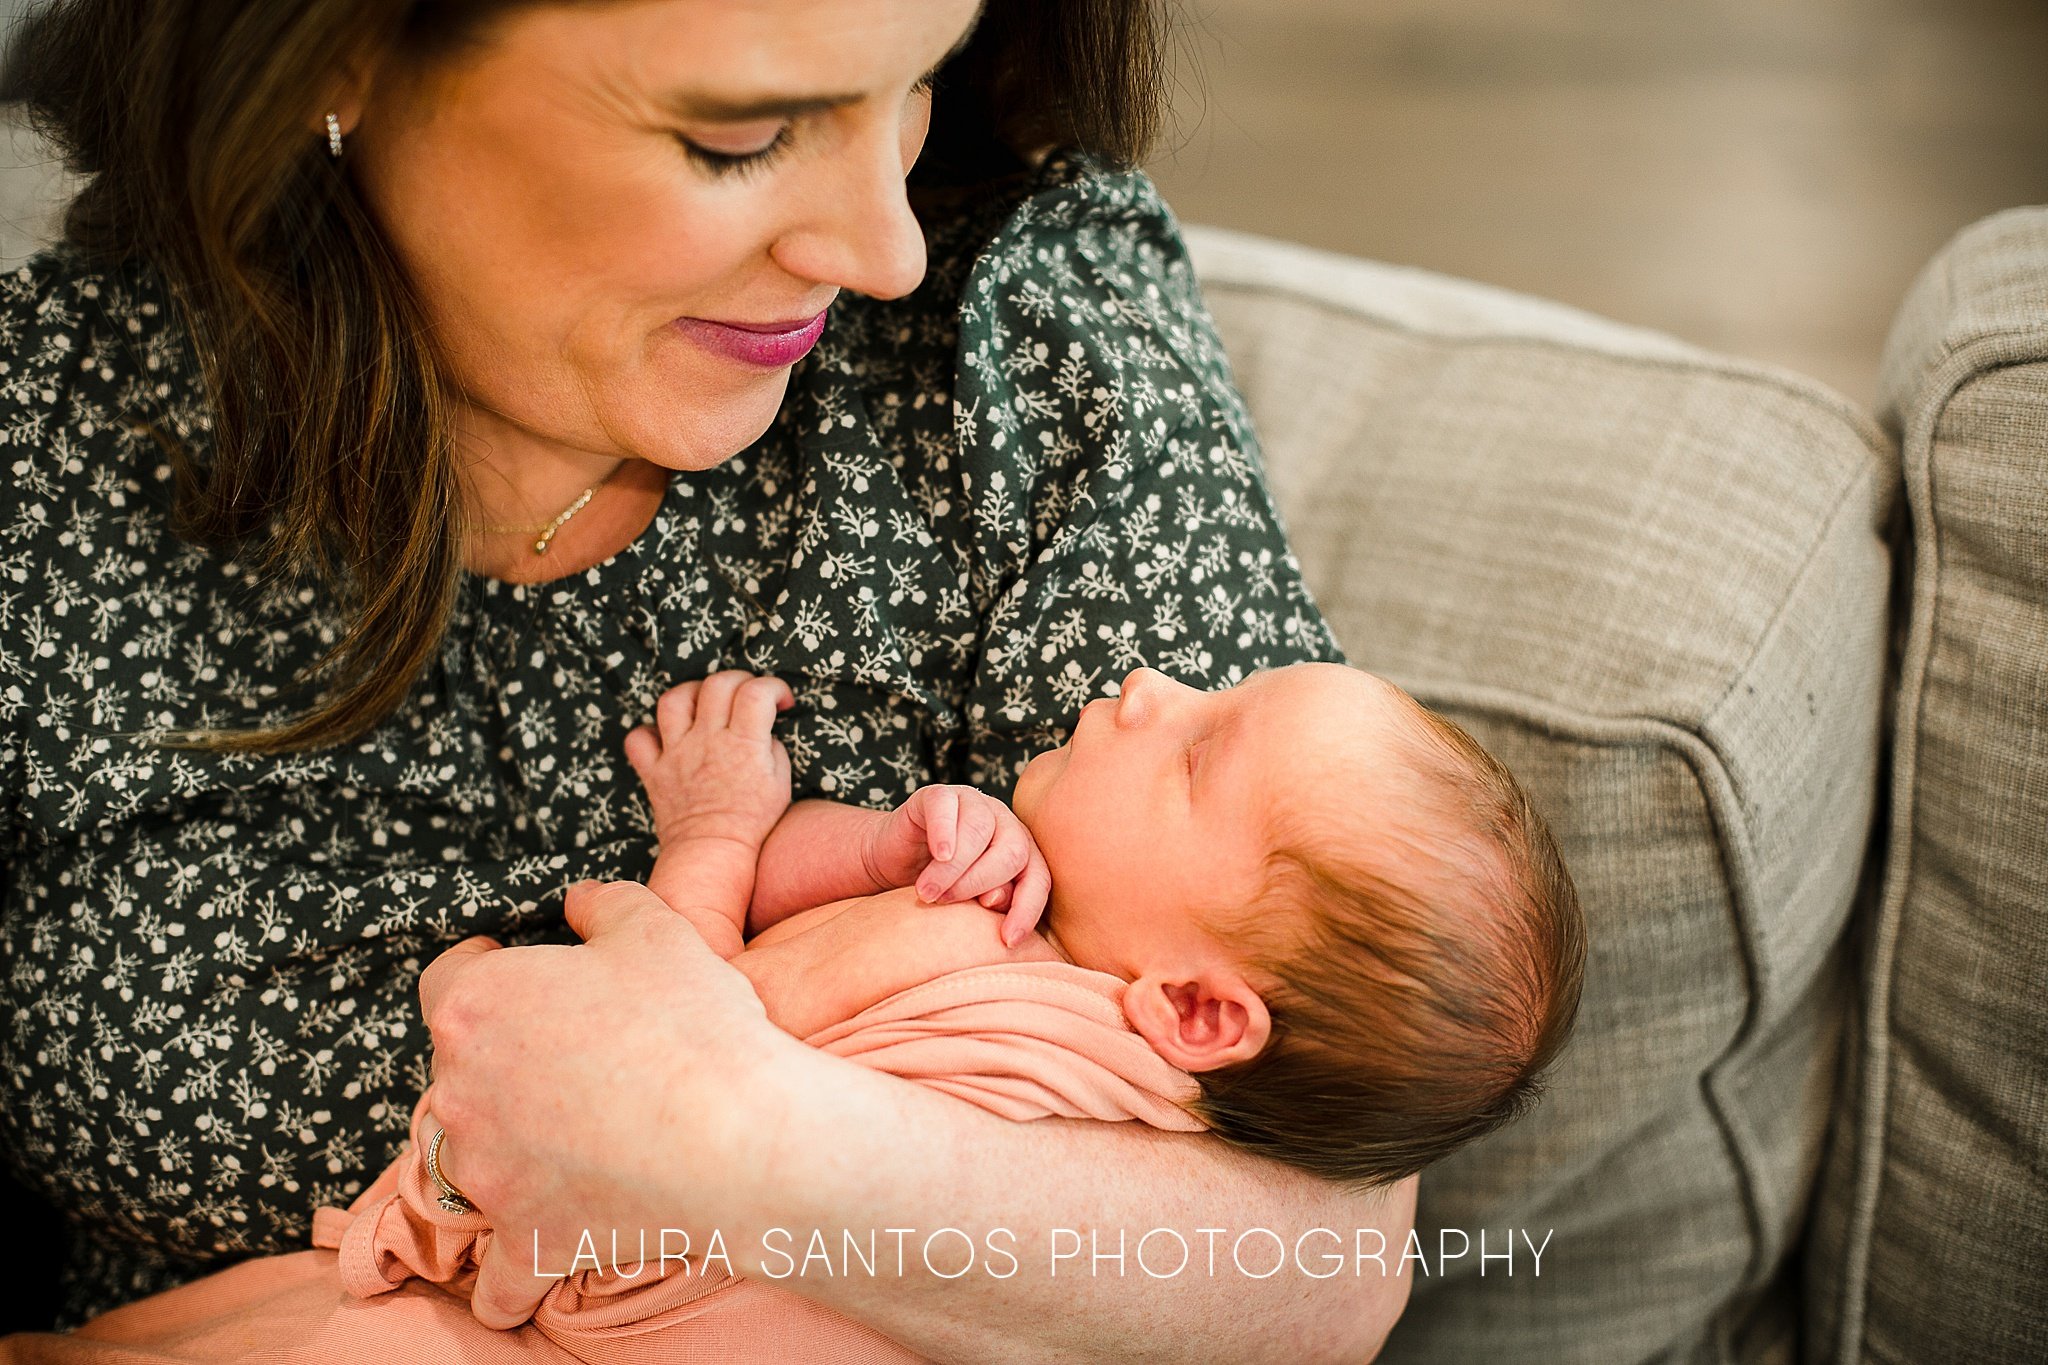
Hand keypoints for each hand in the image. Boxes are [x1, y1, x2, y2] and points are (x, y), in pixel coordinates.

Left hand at [417, 880, 804, 1328]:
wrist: (738, 1134)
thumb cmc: (694, 1023)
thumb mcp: (656, 929)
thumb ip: (605, 904)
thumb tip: (580, 901)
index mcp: (478, 1004)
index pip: (446, 977)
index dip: (483, 968)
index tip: (514, 972)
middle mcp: (460, 1089)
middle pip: (460, 1069)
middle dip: (505, 1061)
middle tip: (576, 1057)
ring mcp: (487, 1173)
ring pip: (473, 1163)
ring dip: (509, 1153)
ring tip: (577, 1142)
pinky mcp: (527, 1238)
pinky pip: (498, 1278)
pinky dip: (510, 1277)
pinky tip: (525, 1270)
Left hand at [624, 670, 793, 851]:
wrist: (712, 853)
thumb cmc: (752, 822)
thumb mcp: (780, 784)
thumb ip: (773, 749)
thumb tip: (763, 731)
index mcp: (743, 745)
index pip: (757, 692)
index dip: (773, 687)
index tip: (780, 702)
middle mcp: (707, 741)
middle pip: (717, 685)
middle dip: (738, 680)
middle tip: (746, 696)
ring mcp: (676, 754)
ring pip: (673, 700)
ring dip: (691, 692)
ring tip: (704, 704)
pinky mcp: (654, 771)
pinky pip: (638, 739)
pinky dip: (648, 733)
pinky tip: (666, 738)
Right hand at [866, 783, 1050, 945]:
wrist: (890, 862)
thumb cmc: (937, 888)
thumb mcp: (968, 904)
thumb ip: (991, 902)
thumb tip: (996, 900)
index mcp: (1020, 851)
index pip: (1037, 878)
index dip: (1027, 909)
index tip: (1008, 939)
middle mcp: (1003, 823)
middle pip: (1013, 852)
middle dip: (981, 883)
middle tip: (946, 903)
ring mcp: (973, 803)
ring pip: (980, 830)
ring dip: (953, 868)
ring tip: (928, 893)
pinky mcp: (938, 795)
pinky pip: (947, 807)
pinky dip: (944, 832)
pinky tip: (937, 855)